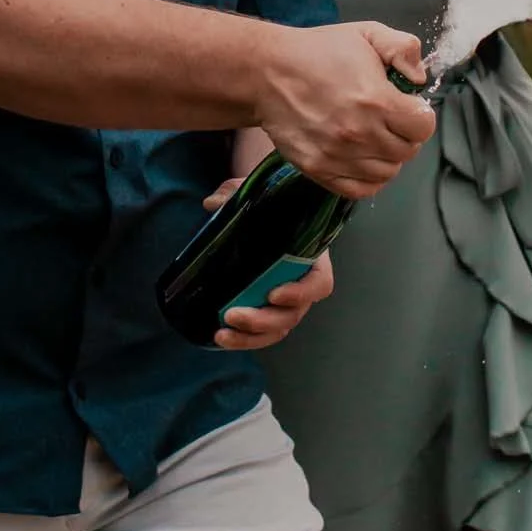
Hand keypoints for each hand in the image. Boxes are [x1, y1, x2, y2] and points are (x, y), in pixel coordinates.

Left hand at [195, 175, 335, 349]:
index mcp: (312, 257)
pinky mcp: (267, 308)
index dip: (300, 293)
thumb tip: (212, 204)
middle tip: (232, 315)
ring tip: (221, 335)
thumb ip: (235, 193)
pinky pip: (262, 332)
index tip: (273, 294)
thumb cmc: (268, 203)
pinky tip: (220, 337)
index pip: (319, 284)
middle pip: (293, 314)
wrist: (266, 211)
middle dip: (263, 321)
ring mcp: (286, 300)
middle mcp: (302, 284)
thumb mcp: (253, 191)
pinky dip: (244, 339)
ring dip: (251, 338)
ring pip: (277, 329)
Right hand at [256, 20, 432, 198]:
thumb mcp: (366, 33)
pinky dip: (368, 178)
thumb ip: (404, 48)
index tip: (407, 106)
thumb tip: (419, 79)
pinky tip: (362, 157)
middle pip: (407, 151)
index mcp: (376, 100)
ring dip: (387, 156)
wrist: (267, 73)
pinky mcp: (319, 170)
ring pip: (387, 173)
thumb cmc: (318, 51)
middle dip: (405, 135)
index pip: (423, 127)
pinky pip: (361, 190)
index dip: (420, 115)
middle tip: (390, 120)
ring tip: (374, 136)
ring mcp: (338, 156)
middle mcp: (360, 133)